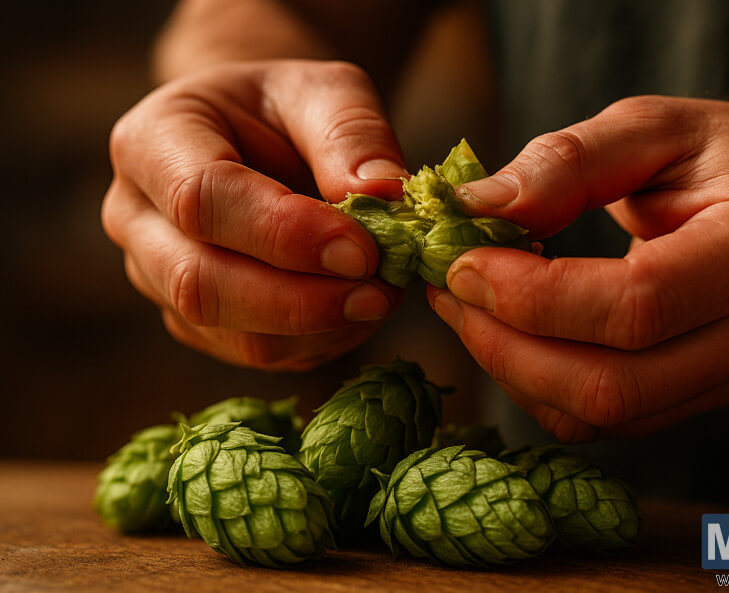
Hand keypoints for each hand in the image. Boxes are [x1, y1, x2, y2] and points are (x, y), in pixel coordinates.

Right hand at [102, 60, 407, 370]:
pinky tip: (356, 312)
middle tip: (379, 293)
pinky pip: (254, 352)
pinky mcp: (195, 321)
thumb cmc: (288, 108)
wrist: (261, 138)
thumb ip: (352, 132)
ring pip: (228, 333)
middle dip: (300, 300)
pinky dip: (317, 342)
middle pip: (200, 283)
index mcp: (151, 141)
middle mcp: (136, 217)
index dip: (284, 233)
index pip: (201, 199)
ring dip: (316, 328)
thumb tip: (384, 193)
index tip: (361, 249)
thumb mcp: (325, 90)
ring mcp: (158, 276)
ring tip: (380, 298)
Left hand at [428, 96, 728, 440]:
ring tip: (470, 310)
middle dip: (505, 345)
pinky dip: (543, 387)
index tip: (461, 263)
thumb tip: (477, 207)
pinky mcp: (708, 397)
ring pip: (602, 416)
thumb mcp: (658, 127)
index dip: (530, 296)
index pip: (633, 306)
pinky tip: (513, 336)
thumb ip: (570, 160)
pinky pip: (608, 421)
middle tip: (450, 292)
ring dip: (514, 371)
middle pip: (610, 384)